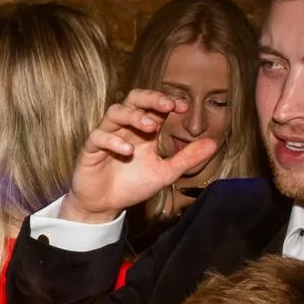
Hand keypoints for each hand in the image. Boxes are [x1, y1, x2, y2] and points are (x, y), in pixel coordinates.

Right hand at [62, 90, 220, 225]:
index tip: (184, 107)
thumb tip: (213, 143)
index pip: (154, 106)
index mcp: (143, 130)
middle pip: (133, 99)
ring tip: (150, 126)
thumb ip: (187, 158)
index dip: (167, 101)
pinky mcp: (90, 149)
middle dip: (150, 98)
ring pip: (115, 112)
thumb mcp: (165, 173)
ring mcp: (106, 135)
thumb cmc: (133, 185)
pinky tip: (128, 151)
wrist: (105, 205)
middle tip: (167, 105)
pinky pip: (98, 136)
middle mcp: (125, 127)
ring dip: (133, 116)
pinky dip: (113, 140)